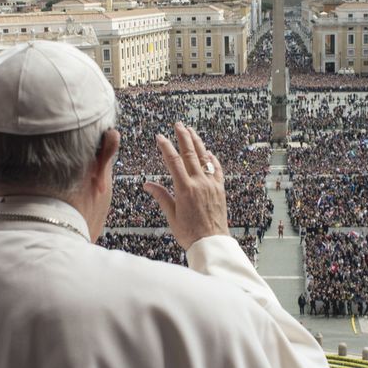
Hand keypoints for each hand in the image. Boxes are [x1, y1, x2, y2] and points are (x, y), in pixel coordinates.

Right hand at [144, 122, 229, 250]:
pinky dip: (212, 159)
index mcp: (185, 189)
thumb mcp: (171, 215)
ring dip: (197, 142)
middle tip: (178, 125)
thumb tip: (147, 184)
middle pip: (190, 154)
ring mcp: (212, 184)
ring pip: (205, 158)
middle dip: (183, 137)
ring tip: (191, 131)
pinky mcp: (220, 189)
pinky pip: (217, 169)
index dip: (166, 147)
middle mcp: (199, 183)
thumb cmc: (190, 233)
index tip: (160, 136)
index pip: (173, 161)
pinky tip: (208, 152)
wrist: (212, 242)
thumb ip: (161, 196)